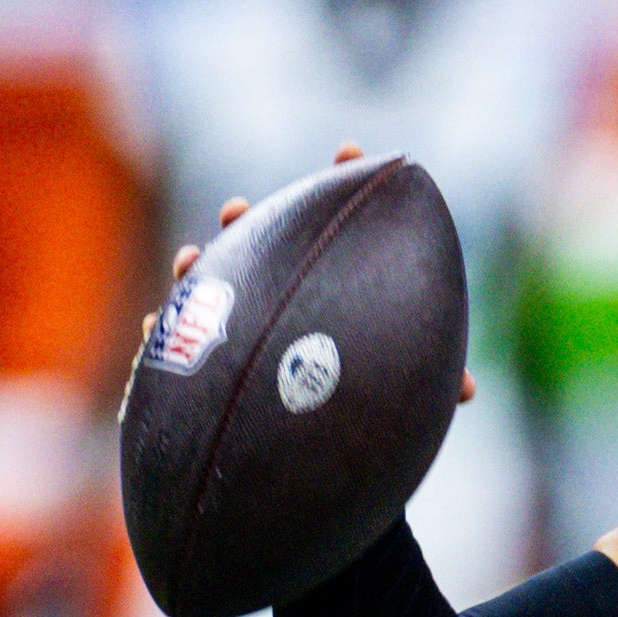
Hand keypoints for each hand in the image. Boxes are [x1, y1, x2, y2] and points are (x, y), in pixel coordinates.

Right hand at [142, 144, 475, 404]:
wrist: (314, 466)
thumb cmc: (365, 417)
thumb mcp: (399, 394)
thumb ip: (428, 384)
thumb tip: (464, 390)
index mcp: (330, 289)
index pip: (336, 225)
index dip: (342, 183)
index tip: (350, 150)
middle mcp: (281, 298)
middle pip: (260, 246)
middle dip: (247, 223)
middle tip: (239, 210)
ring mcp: (240, 327)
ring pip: (210, 287)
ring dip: (197, 269)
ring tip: (190, 259)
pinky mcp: (207, 365)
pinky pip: (174, 345)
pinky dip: (161, 332)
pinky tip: (153, 325)